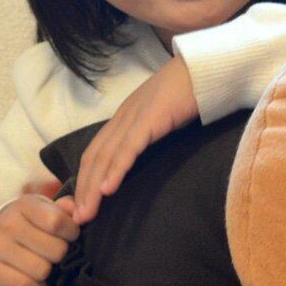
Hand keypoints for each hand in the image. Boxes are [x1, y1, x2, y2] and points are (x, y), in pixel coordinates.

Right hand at [0, 191, 78, 285]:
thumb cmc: (30, 226)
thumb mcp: (46, 211)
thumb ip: (66, 209)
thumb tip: (80, 215)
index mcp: (25, 205)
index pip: (57, 222)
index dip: (71, 233)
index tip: (69, 235)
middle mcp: (8, 223)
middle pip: (55, 249)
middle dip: (61, 254)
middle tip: (54, 252)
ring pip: (42, 270)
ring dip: (49, 272)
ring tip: (43, 264)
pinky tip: (35, 278)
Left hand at [73, 54, 198, 223]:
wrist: (209, 67)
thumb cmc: (193, 93)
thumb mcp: (166, 118)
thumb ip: (153, 134)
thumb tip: (149, 157)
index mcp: (126, 118)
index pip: (97, 153)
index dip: (86, 180)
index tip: (82, 206)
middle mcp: (123, 117)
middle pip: (94, 157)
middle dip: (82, 189)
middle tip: (76, 218)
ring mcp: (135, 117)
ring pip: (105, 156)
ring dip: (92, 187)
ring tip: (85, 212)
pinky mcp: (150, 118)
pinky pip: (128, 148)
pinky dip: (115, 169)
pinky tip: (107, 189)